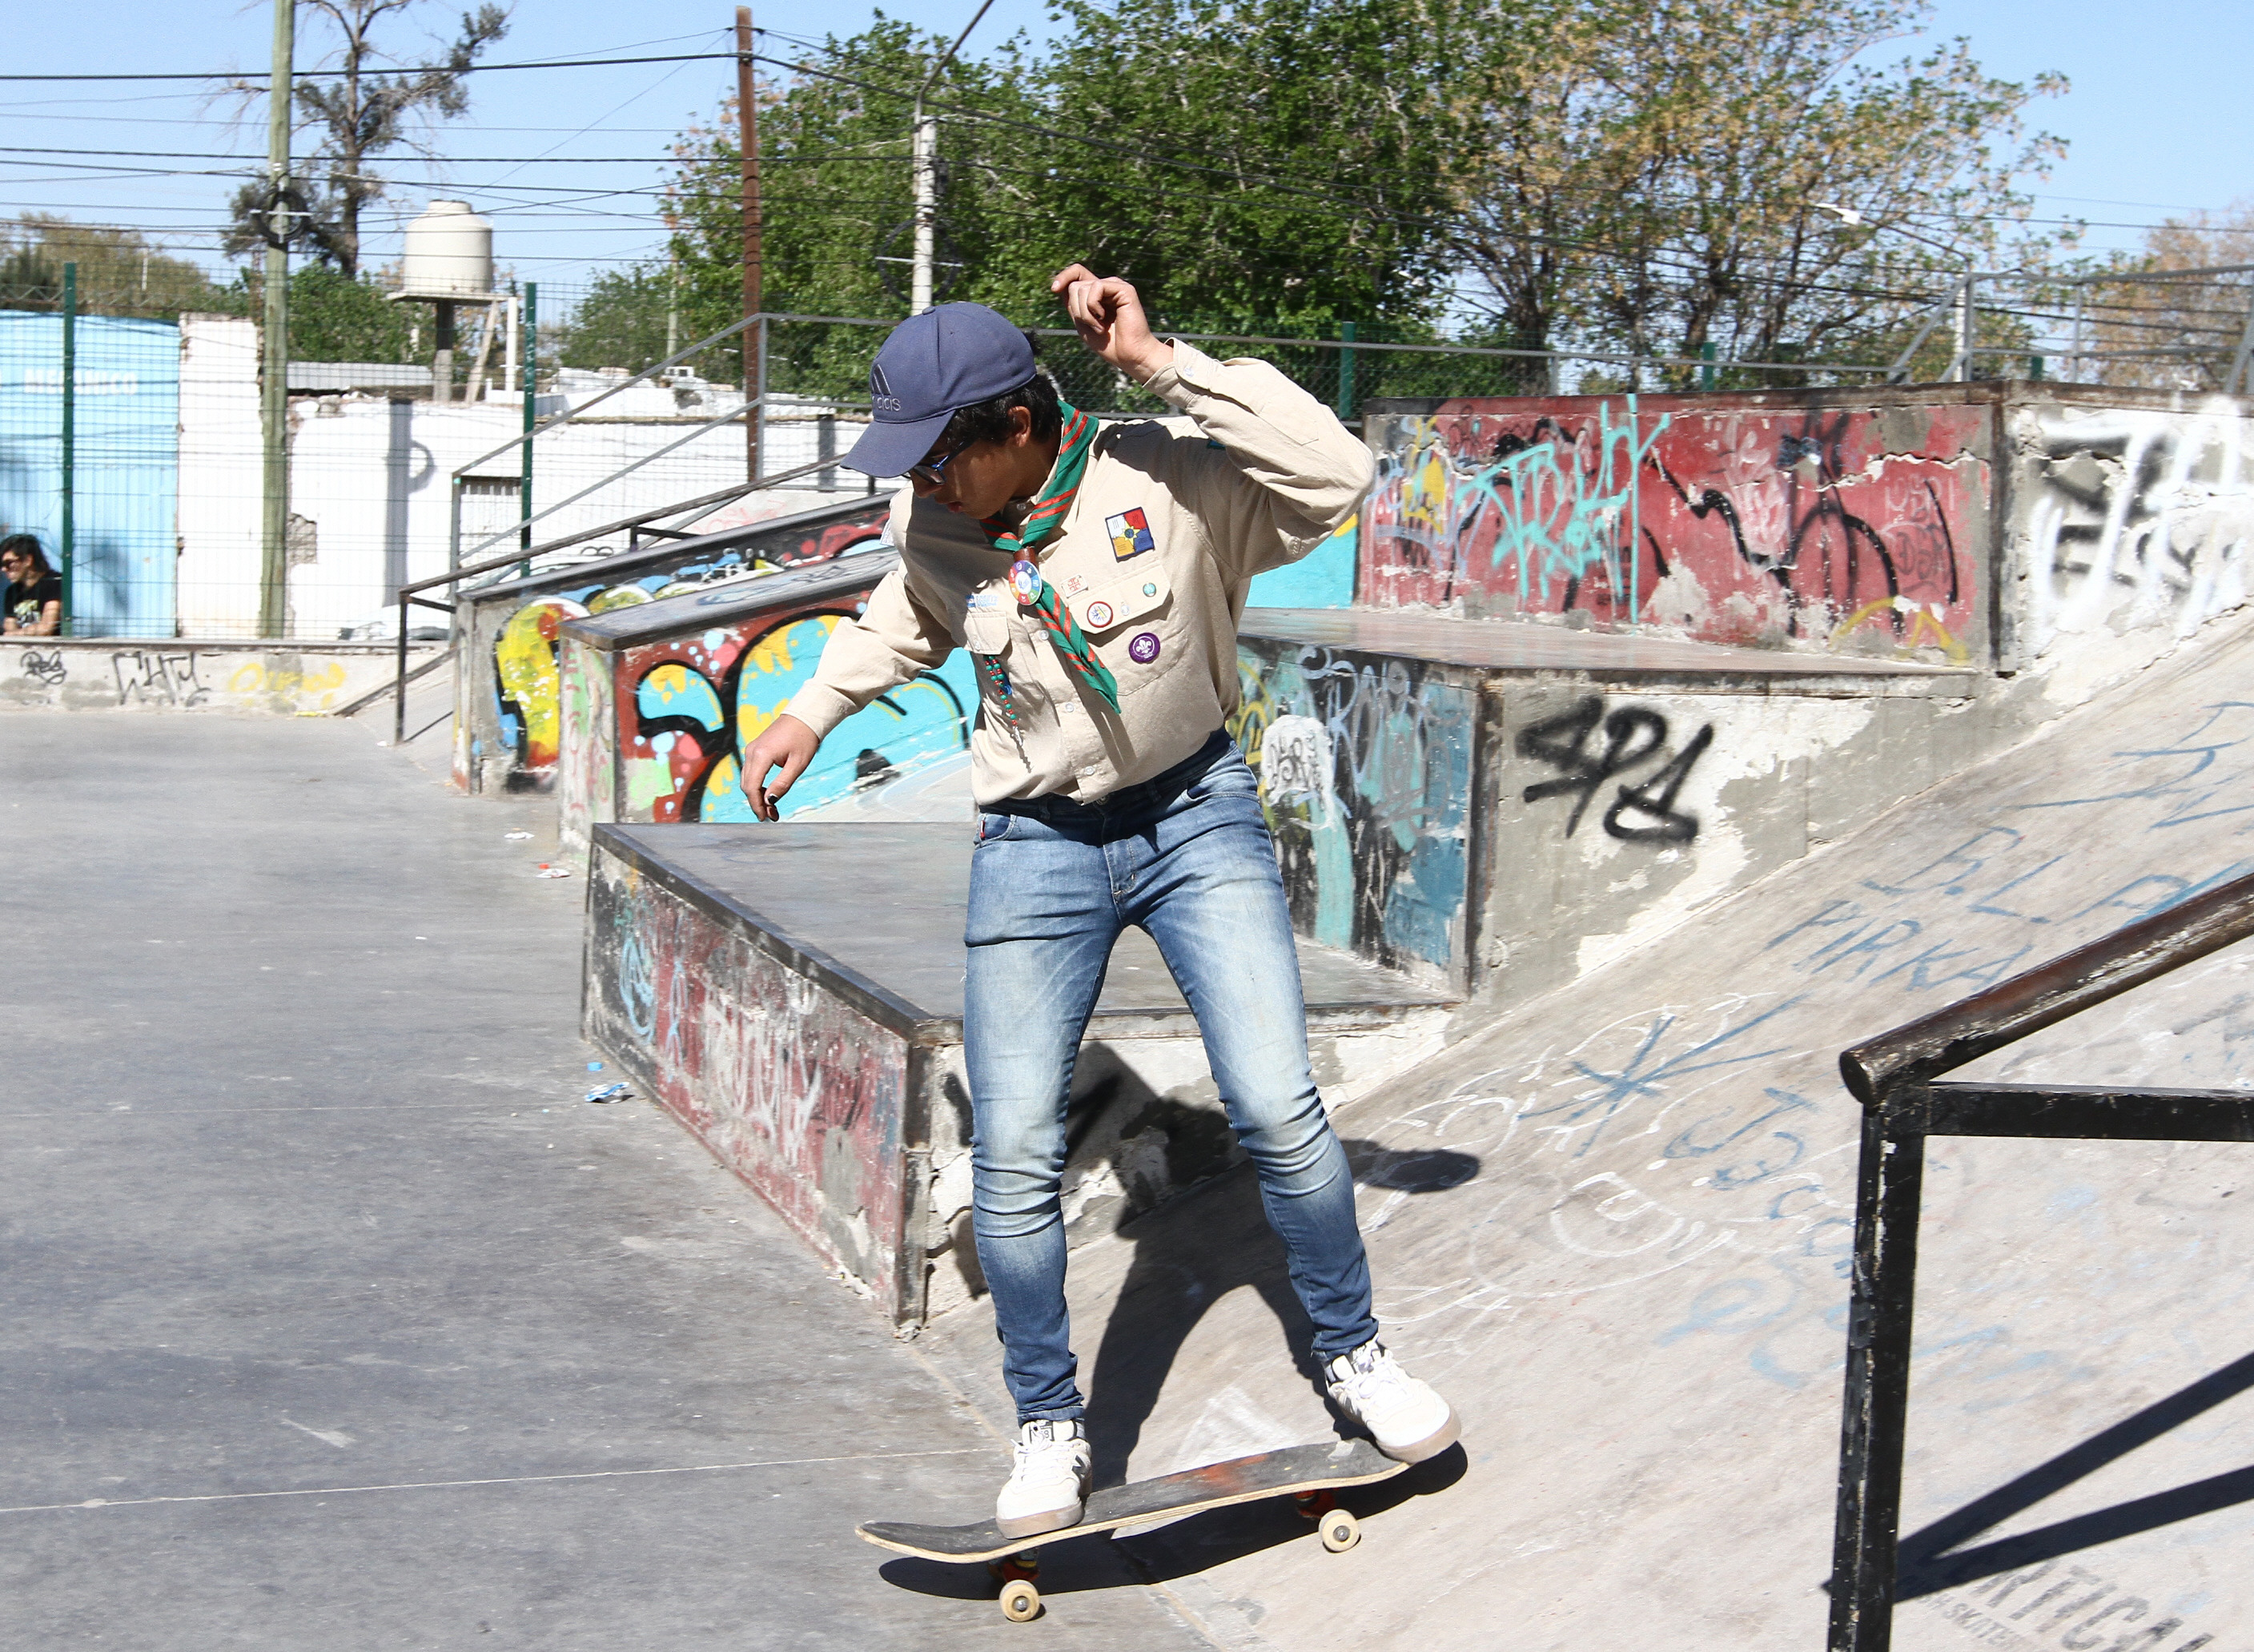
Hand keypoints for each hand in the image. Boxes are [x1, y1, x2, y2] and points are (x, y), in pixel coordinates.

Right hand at [740, 713, 820, 821]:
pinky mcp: (755, 750)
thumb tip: (769, 801)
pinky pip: (751, 772)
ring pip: (747, 779)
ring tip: (772, 809)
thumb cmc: (804, 738)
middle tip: (772, 816)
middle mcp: (752, 752)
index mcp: (761, 755)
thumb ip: (782, 784)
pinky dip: (756, 785)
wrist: (803, 717)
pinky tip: (768, 794)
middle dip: (757, 803)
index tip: (765, 818)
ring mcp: (751, 750)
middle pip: (746, 785)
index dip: (757, 805)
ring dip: (756, 795)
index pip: (752, 787)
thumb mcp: (798, 764)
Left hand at [1051, 264, 1174, 383]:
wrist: (1129, 356)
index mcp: (1096, 294)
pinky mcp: (1124, 289)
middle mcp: (1106, 287)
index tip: (1054, 289)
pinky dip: (1093, 306)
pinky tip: (1103, 319)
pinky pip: (1096, 287)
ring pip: (1082, 287)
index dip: (1063, 277)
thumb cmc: (1108, 344)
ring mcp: (1115, 287)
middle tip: (1092, 326)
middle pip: (1075, 285)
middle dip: (1076, 309)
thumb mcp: (1082, 323)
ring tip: (1099, 327)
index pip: (1077, 273)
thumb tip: (1059, 286)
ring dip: (1085, 313)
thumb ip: (1072, 304)